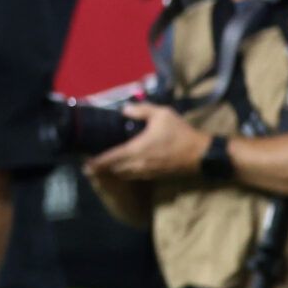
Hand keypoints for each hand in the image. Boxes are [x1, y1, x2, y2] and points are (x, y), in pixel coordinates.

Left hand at [85, 103, 207, 181]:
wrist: (201, 154)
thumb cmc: (180, 134)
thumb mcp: (161, 114)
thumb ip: (140, 110)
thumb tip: (123, 110)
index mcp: (136, 150)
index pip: (112, 159)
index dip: (97, 163)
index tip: (86, 165)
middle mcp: (139, 164)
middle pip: (115, 170)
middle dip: (102, 169)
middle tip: (91, 165)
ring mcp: (147, 172)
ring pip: (125, 175)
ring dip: (113, 172)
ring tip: (104, 167)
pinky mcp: (155, 175)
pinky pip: (135, 177)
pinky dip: (125, 174)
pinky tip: (124, 167)